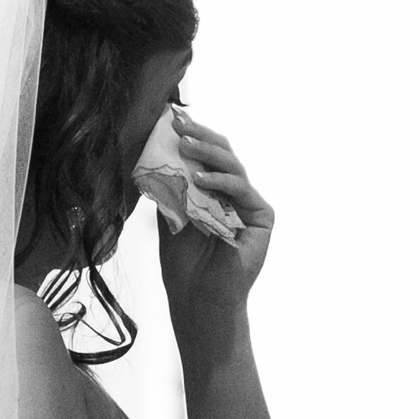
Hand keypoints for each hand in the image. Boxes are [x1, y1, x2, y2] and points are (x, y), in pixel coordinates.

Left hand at [156, 114, 273, 350]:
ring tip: (184, 145)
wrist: (198, 300)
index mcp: (213, 192)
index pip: (204, 157)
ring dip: (207, 152)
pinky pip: (242, 189)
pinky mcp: (262, 217)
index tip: (168, 119)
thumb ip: (171, 186)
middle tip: (177, 124)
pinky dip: (221, 180)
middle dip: (199, 136)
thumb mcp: (170, 215)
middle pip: (222, 154)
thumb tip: (157, 150)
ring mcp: (249, 204)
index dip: (190, 137)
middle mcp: (233, 194)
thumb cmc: (183, 265)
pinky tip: (200, 178)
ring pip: (232, 165)